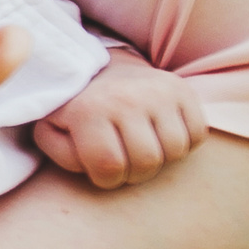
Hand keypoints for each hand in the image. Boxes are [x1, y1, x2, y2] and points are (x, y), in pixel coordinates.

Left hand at [32, 51, 206, 188]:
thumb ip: (62, 154)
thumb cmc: (75, 111)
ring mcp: (158, 91)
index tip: (100, 169)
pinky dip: (183, 142)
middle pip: (147, 163)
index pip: (109, 167)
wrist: (98, 69)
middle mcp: (126, 98)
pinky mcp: (182, 90)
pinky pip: (197, 134)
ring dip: (160, 159)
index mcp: (89, 110)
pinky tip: (160, 135)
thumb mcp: (52, 131)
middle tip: (123, 161)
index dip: (106, 179)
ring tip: (141, 147)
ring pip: (175, 150)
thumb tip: (91, 166)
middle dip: (134, 173)